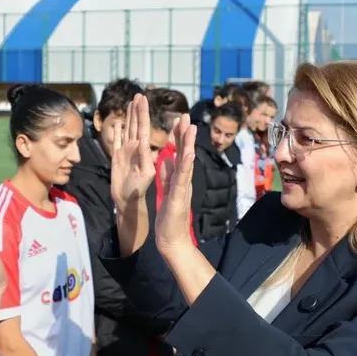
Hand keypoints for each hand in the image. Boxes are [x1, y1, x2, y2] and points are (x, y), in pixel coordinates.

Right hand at [109, 93, 155, 213]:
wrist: (127, 200)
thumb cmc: (139, 190)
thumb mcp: (146, 174)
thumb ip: (145, 158)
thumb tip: (143, 141)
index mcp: (144, 150)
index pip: (144, 127)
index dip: (143, 113)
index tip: (143, 99)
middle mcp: (136, 148)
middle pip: (136, 124)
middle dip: (137, 110)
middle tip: (138, 94)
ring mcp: (126, 152)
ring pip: (128, 129)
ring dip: (129, 116)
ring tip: (131, 102)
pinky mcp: (117, 157)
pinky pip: (117, 141)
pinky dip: (117, 131)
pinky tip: (118, 122)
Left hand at [154, 113, 196, 254]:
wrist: (172, 239)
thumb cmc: (169, 218)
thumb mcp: (167, 190)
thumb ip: (167, 175)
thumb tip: (167, 158)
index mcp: (178, 178)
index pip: (179, 153)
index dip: (178, 137)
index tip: (178, 121)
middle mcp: (184, 181)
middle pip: (185, 153)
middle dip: (185, 134)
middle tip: (185, 115)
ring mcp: (183, 188)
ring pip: (186, 163)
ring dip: (188, 145)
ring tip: (190, 128)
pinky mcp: (179, 197)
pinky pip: (183, 179)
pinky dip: (185, 166)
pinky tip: (188, 154)